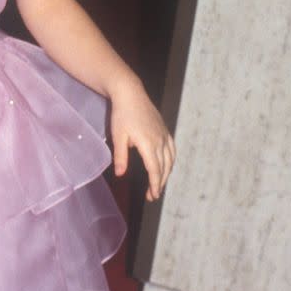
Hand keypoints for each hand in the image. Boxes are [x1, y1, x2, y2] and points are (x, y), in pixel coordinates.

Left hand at [109, 78, 175, 201]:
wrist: (131, 94)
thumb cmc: (122, 115)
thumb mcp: (118, 137)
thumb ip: (121, 157)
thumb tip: (120, 174)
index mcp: (148, 144)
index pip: (155, 169)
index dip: (154, 184)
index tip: (153, 195)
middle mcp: (160, 140)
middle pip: (164, 167)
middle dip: (159, 183)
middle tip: (152, 196)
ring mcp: (164, 135)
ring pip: (170, 159)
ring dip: (166, 174)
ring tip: (158, 184)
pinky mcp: (165, 130)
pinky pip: (172, 149)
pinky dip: (171, 160)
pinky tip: (167, 166)